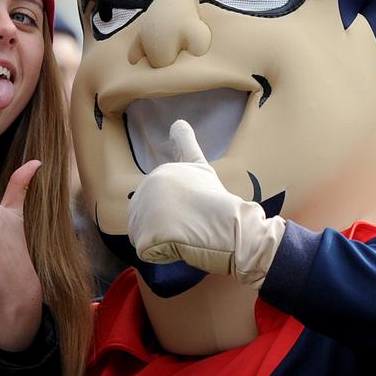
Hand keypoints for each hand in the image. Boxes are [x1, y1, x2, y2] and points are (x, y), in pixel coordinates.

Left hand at [128, 120, 285, 287]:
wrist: (232, 228)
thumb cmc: (219, 201)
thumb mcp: (200, 167)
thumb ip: (185, 144)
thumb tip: (177, 122)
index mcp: (158, 174)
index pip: (154, 203)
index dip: (174, 213)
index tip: (192, 211)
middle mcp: (146, 188)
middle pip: (147, 220)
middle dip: (167, 228)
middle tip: (193, 226)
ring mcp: (144, 211)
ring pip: (145, 236)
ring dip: (163, 242)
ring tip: (187, 235)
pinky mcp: (144, 235)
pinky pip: (148, 251)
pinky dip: (163, 254)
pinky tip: (181, 245)